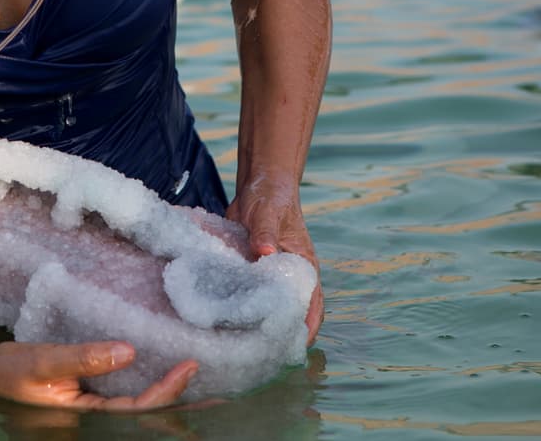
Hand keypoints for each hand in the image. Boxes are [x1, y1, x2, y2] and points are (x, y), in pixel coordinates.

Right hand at [0, 339, 198, 410]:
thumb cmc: (7, 370)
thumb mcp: (42, 362)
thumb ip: (84, 358)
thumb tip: (129, 351)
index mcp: (85, 418)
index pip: (136, 410)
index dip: (166, 392)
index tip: (189, 366)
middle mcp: (93, 418)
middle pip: (145, 416)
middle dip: (179, 405)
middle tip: (221, 394)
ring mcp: (91, 407)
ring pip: (138, 406)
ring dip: (167, 396)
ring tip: (200, 382)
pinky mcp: (88, 393)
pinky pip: (125, 394)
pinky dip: (147, 383)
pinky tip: (162, 370)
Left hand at [227, 177, 323, 344]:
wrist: (258, 186)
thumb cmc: (271, 199)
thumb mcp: (268, 213)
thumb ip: (266, 231)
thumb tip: (265, 251)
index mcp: (303, 265)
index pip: (312, 304)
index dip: (307, 327)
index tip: (294, 346)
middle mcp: (290, 275)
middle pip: (292, 312)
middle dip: (282, 333)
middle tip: (264, 354)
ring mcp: (271, 275)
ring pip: (270, 307)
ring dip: (261, 323)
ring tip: (245, 344)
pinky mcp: (252, 272)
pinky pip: (250, 295)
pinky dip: (243, 308)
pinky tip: (227, 321)